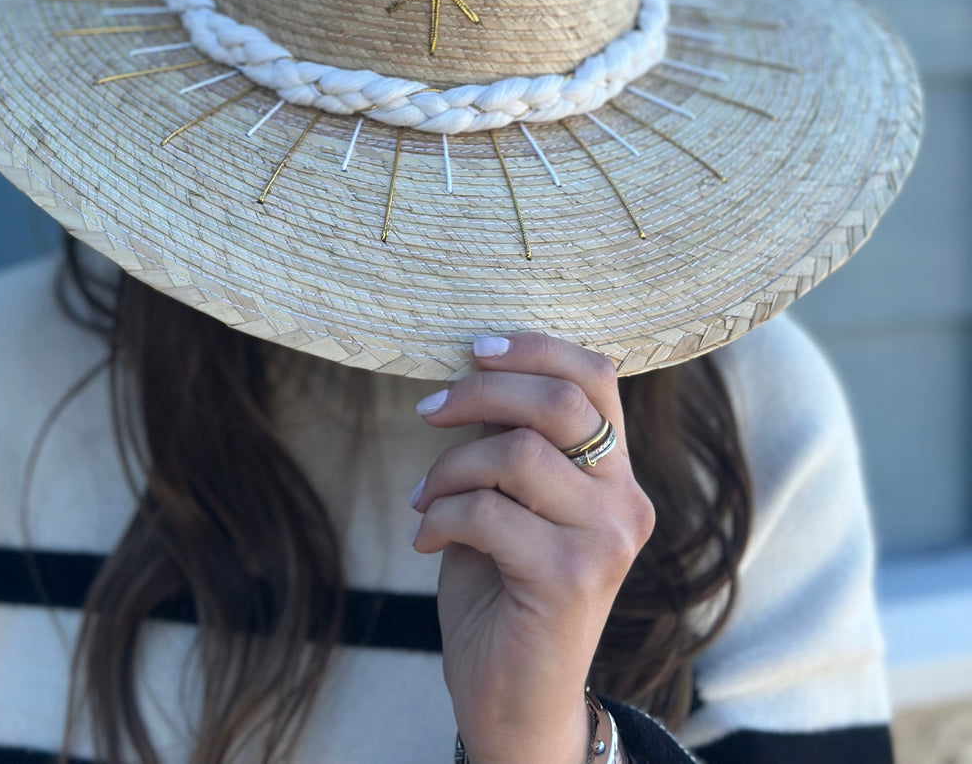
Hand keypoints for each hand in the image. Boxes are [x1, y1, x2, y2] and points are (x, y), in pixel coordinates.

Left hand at [410, 332, 654, 763]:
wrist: (515, 702)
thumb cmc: (503, 591)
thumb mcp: (508, 499)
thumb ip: (509, 439)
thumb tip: (475, 368)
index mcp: (617, 472)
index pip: (596, 375)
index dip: (534, 348)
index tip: (474, 349)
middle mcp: (626, 500)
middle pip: (559, 401)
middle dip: (480, 392)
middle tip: (429, 410)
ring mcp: (606, 540)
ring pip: (517, 453)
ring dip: (450, 467)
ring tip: (426, 497)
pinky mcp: (571, 578)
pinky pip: (490, 512)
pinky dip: (443, 515)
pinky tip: (429, 537)